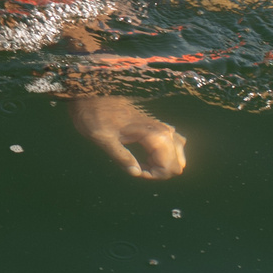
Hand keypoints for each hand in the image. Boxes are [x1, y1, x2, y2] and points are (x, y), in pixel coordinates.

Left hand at [68, 95, 186, 178]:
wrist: (94, 97)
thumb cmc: (96, 116)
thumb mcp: (104, 140)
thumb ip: (122, 157)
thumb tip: (136, 173)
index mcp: (154, 135)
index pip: (170, 167)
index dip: (153, 175)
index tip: (134, 170)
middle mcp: (164, 130)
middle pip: (178, 163)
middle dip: (160, 172)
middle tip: (137, 167)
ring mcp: (162, 127)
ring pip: (178, 154)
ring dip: (163, 164)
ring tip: (143, 163)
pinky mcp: (157, 126)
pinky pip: (172, 144)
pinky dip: (164, 155)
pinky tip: (147, 156)